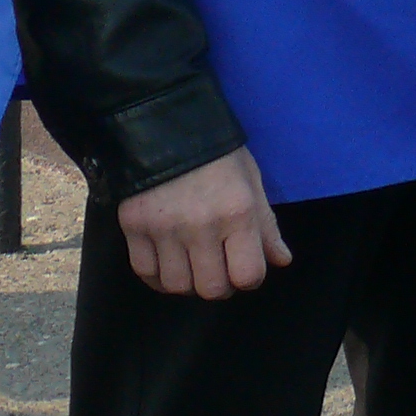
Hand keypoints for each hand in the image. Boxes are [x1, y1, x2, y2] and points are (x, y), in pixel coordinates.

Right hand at [116, 146, 290, 299]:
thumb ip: (266, 226)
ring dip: (188, 281)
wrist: (166, 126)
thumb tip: (282, 261)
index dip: (249, 277)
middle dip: (220, 283)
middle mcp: (200, 226)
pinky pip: (146, 273)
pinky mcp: (133, 227)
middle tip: (219, 267)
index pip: (248, 276)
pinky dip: (158, 276)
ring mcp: (163, 229)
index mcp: (237, 212)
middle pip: (212, 289)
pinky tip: (168, 262)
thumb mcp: (251, 181)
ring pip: (177, 286)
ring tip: (193, 262)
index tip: (244, 266)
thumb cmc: (219, 155)